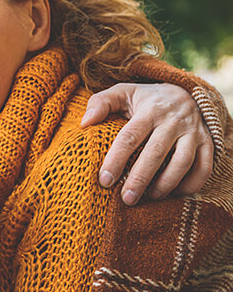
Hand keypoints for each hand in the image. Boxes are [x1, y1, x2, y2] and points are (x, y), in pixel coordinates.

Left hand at [82, 83, 212, 205]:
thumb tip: (84, 123)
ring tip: (149, 197)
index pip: (130, 137)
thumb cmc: (145, 98)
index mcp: (148, 110)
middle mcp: (172, 121)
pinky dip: (191, 184)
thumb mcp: (122, 92)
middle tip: (126, 199)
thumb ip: (100, 103)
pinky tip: (174, 194)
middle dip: (140, 178)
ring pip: (182, 162)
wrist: (185, 92)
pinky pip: (204, 167)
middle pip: (155, 153)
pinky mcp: (207, 142)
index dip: (116, 159)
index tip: (104, 180)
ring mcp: (192, 132)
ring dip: (166, 183)